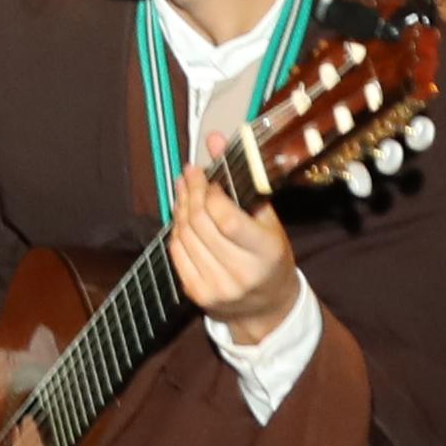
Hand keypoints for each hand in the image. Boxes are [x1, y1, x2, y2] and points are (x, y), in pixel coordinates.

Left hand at [166, 166, 307, 336]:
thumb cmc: (270, 257)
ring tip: (184, 188)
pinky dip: (176, 228)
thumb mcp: (267, 219)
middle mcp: (241, 273)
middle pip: (201, 225)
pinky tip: (181, 214)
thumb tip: (213, 138)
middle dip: (192, 192)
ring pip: (184, 236)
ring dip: (180, 206)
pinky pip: (176, 252)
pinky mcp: (197, 293)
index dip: (212, 194)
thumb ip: (241, 179)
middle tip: (190, 173)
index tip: (210, 177)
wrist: (266, 307)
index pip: (227, 220)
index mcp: (266, 253)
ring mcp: (217, 286)